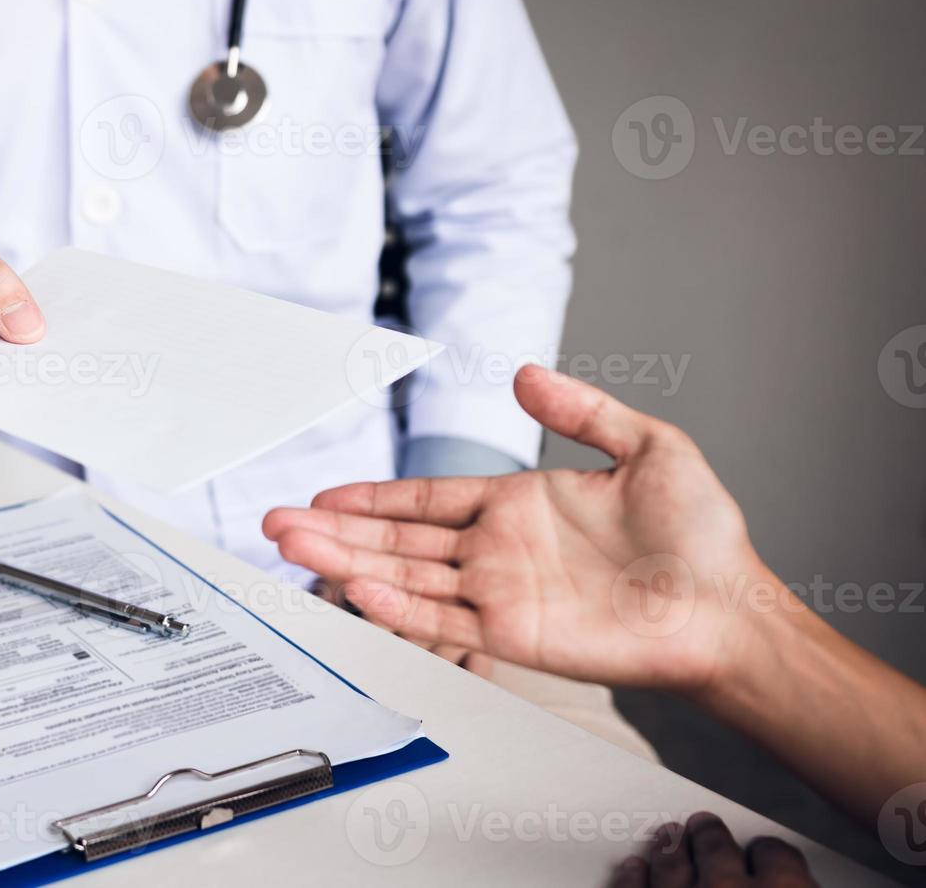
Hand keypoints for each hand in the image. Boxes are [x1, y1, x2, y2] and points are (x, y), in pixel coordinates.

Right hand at [263, 366, 781, 693]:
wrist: (729, 606)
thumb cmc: (700, 535)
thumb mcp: (648, 446)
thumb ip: (582, 408)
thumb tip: (524, 373)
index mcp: (516, 505)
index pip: (425, 498)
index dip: (372, 494)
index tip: (324, 492)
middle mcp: (496, 550)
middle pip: (398, 536)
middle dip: (335, 530)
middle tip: (278, 522)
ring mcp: (500, 592)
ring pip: (405, 574)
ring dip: (347, 563)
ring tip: (293, 548)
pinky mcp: (514, 633)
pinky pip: (443, 618)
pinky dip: (398, 606)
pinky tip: (358, 589)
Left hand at [614, 814, 816, 886]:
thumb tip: (790, 878)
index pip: (777, 857)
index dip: (769, 854)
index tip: (764, 850)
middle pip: (717, 850)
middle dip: (711, 836)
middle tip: (704, 824)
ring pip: (671, 865)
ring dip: (668, 848)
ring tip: (666, 837)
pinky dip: (631, 877)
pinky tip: (633, 868)